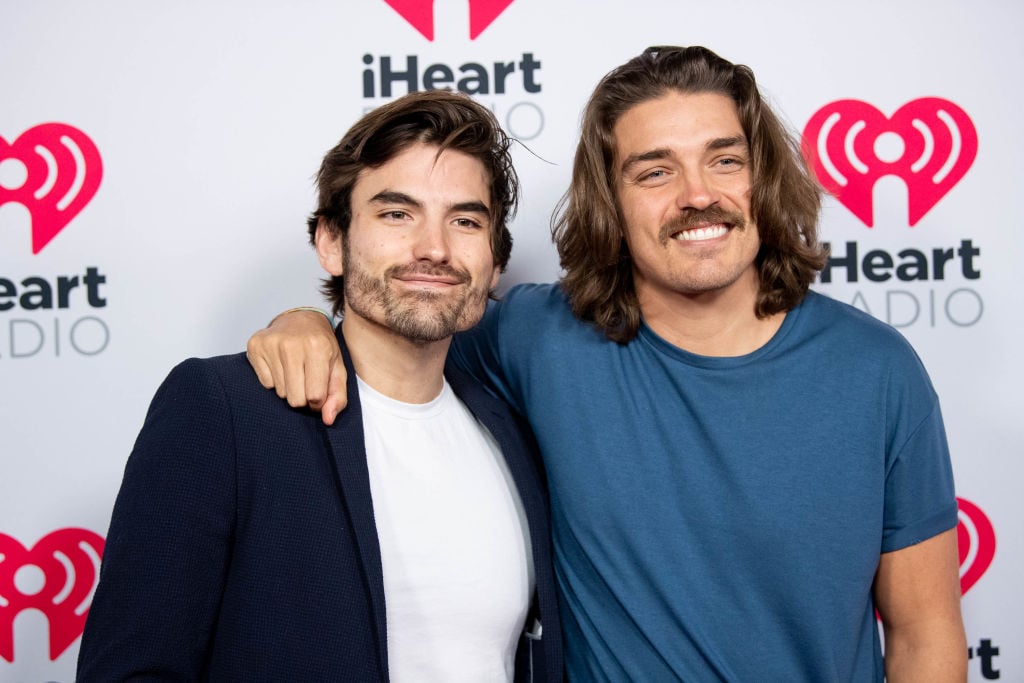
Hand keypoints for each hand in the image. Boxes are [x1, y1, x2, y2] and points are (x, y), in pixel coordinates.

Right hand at [246, 309, 346, 424]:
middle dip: (303, 396)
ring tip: (295, 370)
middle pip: (295, 399)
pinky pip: (265, 383)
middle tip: (307, 380)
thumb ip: (337, 396)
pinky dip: (274, 379)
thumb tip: (328, 419)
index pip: (314, 396)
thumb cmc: (321, 345)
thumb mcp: (337, 367)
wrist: (300, 319)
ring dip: (289, 387)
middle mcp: (292, 344)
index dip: (318, 400)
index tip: (319, 391)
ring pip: (280, 392)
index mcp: (318, 347)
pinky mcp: (255, 345)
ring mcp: (271, 343)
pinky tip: (281, 364)